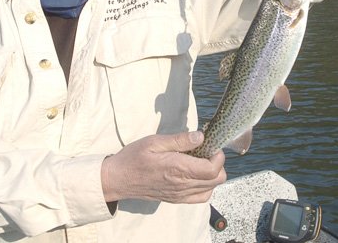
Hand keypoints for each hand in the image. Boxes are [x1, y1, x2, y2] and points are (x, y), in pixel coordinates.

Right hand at [101, 131, 225, 203]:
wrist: (119, 178)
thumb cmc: (134, 157)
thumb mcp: (155, 141)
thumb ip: (180, 140)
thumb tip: (201, 137)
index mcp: (177, 168)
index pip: (212, 169)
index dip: (218, 156)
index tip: (212, 144)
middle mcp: (182, 185)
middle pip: (216, 180)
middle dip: (218, 163)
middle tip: (207, 150)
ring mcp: (180, 195)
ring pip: (211, 189)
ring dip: (212, 175)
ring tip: (201, 161)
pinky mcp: (176, 199)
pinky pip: (201, 197)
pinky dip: (206, 186)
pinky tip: (196, 174)